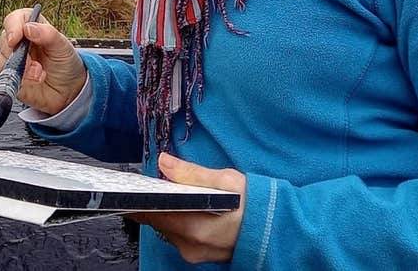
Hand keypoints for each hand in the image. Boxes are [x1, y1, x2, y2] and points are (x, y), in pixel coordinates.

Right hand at [0, 8, 87, 114]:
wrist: (68, 90)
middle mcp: (19, 42)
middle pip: (5, 40)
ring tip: (40, 74)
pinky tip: (34, 81)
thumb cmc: (65, 64)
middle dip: (20, 54)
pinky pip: (5, 75)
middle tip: (35, 64)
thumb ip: (47, 34)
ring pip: (3, 59)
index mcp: (32, 28)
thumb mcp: (62, 47)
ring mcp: (12, 59)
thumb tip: (28, 27)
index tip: (16, 38)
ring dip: (22, 69)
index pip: (14, 19)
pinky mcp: (10, 76)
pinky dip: (20, 79)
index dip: (13, 27)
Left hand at [127, 153, 247, 264]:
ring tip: (180, 195)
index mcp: (194, 228)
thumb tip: (164, 162)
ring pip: (168, 229)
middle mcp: (191, 246)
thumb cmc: (256, 205)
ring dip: (169, 212)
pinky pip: (180, 236)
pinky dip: (180, 221)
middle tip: (163, 183)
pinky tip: (191, 209)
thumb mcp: (226, 181)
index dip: (141, 198)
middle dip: (157, 202)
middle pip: (158, 221)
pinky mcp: (200, 255)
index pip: (151, 214)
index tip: (137, 185)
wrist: (280, 230)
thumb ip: (191, 173)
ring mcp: (195, 254)